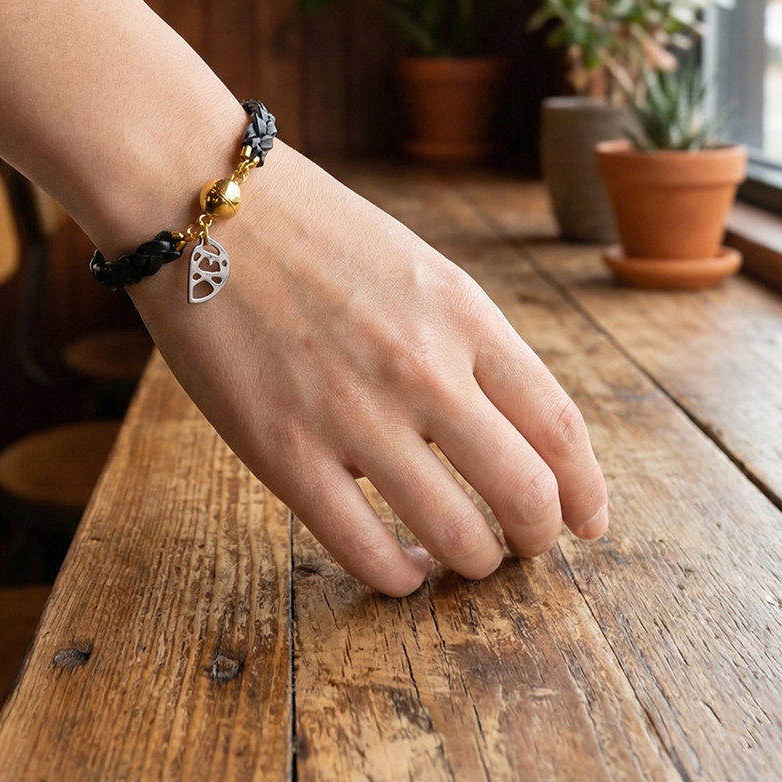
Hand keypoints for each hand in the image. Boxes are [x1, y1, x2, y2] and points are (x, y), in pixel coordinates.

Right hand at [132, 147, 608, 596]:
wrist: (196, 203)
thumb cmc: (302, 225)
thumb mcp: (409, 261)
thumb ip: (460, 335)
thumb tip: (498, 420)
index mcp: (460, 311)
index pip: (559, 424)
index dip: (586, 489)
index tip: (586, 518)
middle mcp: (422, 366)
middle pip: (526, 491)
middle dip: (540, 536)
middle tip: (527, 546)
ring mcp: (354, 412)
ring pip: (457, 535)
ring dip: (474, 562)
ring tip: (462, 557)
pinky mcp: (284, 451)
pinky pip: (365, 550)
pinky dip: (399, 578)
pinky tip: (400, 568)